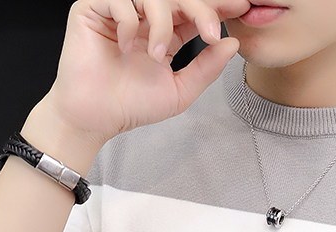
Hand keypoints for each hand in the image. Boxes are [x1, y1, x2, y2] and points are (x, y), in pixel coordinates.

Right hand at [38, 0, 249, 146]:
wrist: (95, 117)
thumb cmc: (131, 106)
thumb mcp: (179, 90)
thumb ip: (206, 68)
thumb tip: (232, 44)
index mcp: (165, 31)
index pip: (194, 9)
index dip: (217, 7)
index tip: (242, 7)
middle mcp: (144, 16)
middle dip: (201, 10)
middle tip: (210, 33)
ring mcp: (120, 8)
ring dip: (163, 24)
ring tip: (157, 56)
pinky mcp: (93, 6)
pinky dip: (130, 22)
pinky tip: (126, 47)